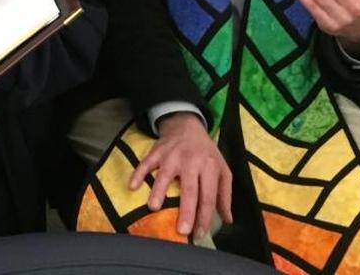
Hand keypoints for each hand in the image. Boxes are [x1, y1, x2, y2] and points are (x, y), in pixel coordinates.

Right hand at [131, 112, 232, 239]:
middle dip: (186, 211)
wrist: (187, 126)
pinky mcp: (157, 152)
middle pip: (189, 189)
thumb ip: (224, 195)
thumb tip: (227, 220)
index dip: (205, 216)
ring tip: (153, 208)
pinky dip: (138, 173)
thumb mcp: (222, 170)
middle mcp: (191, 162)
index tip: (200, 233)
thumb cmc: (206, 153)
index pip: (208, 196)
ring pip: (165, 175)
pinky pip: (146, 163)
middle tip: (182, 230)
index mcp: (209, 167)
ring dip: (159, 191)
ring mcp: (172, 156)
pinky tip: (132, 186)